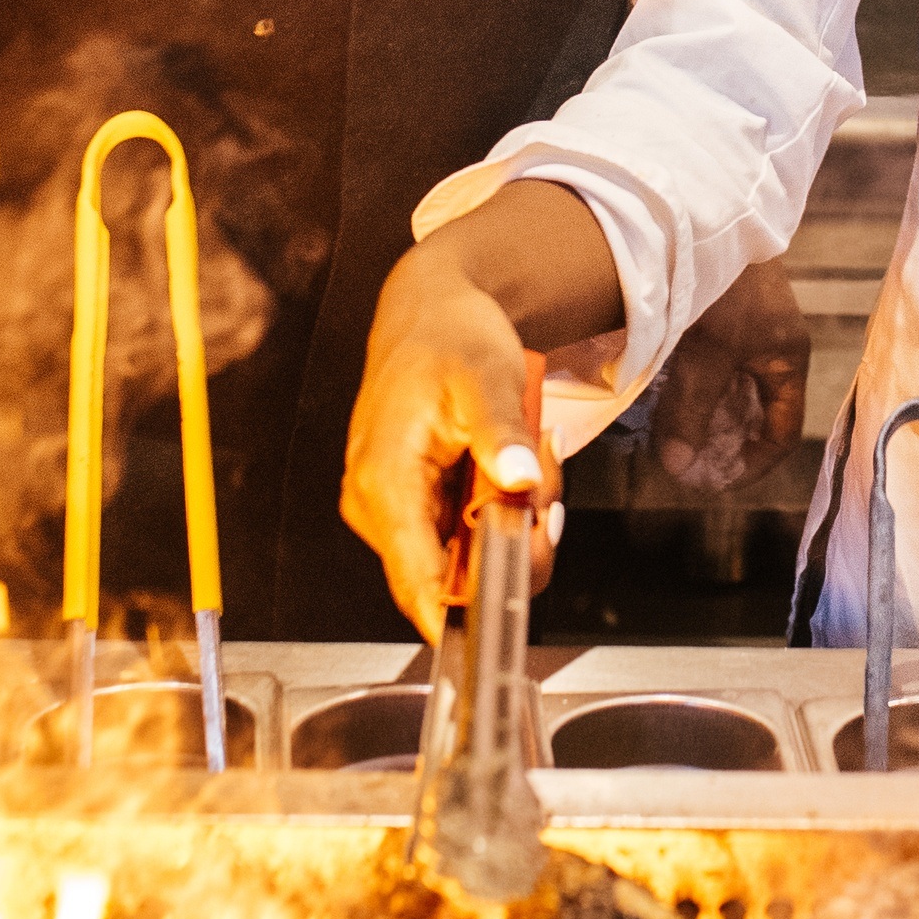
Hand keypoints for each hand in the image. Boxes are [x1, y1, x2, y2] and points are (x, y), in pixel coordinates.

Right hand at [342, 237, 556, 640]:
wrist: (430, 307)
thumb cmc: (446, 334)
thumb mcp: (486, 375)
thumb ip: (501, 433)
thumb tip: (520, 480)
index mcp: (383, 481)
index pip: (418, 583)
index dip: (468, 611)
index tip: (515, 609)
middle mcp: (378, 505)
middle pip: (455, 577)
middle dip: (513, 543)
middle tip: (541, 486)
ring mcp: (394, 507)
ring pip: (467, 557)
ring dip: (510, 520)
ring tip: (528, 456)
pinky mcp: (412, 502)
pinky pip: (465, 533)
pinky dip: (498, 508)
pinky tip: (513, 464)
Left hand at [652, 256, 810, 491]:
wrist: (702, 211)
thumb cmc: (721, 284)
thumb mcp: (708, 351)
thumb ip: (691, 410)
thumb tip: (676, 466)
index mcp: (787, 357)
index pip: (783, 430)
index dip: (754, 463)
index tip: (715, 481)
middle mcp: (770, 346)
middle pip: (751, 412)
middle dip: (721, 443)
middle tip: (683, 465)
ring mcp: (743, 329)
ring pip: (725, 390)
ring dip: (700, 416)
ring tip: (666, 439)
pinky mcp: (715, 314)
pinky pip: (706, 367)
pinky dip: (686, 389)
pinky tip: (659, 401)